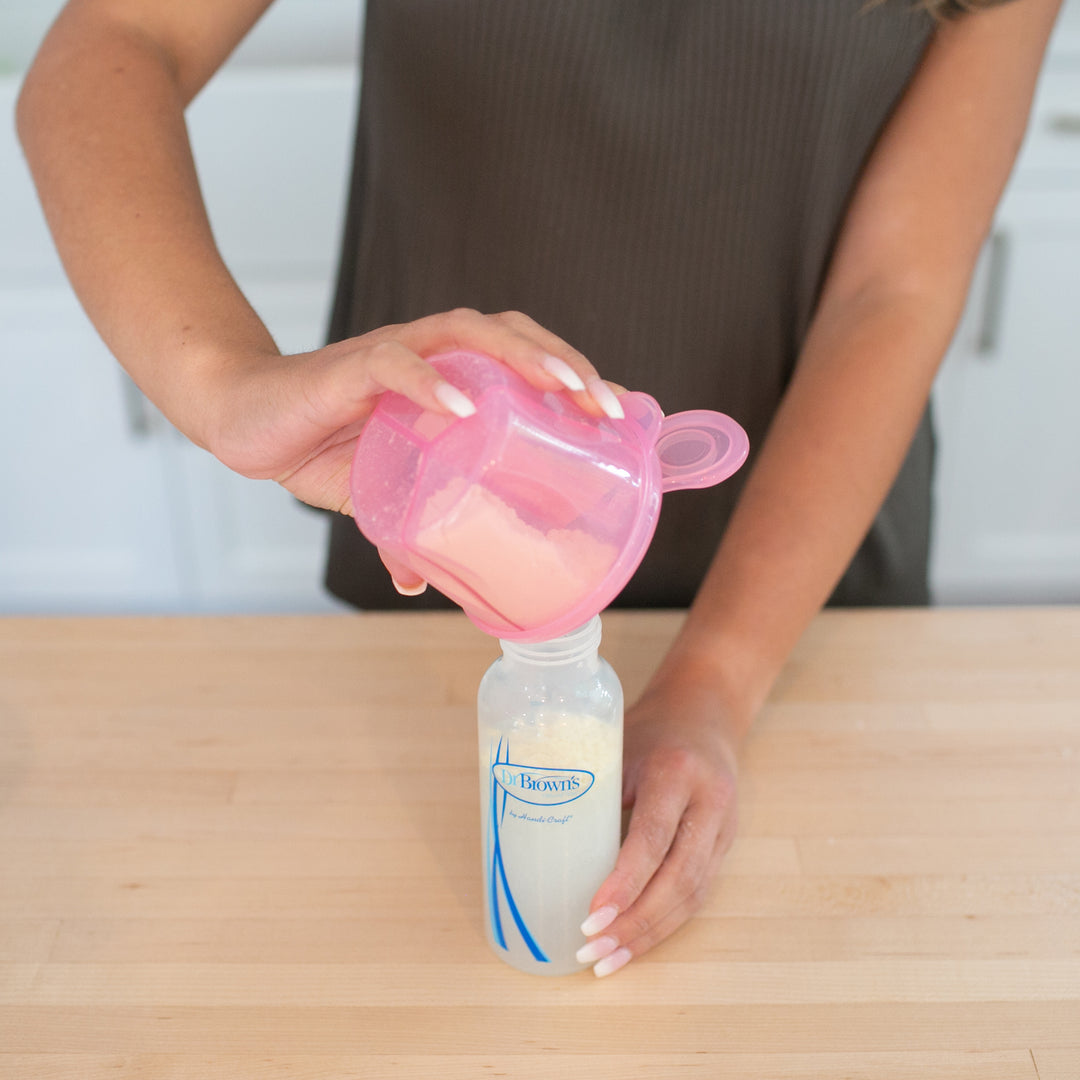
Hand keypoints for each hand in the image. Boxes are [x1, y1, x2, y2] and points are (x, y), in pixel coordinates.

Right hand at [206, 306, 622, 511]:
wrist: (246, 419)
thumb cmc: (319, 444)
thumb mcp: (378, 495)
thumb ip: (407, 528)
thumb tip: (425, 582)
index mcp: (450, 379)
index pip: (526, 363)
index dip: (578, 381)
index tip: (625, 418)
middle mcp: (432, 356)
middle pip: (514, 336)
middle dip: (567, 366)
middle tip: (607, 410)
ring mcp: (394, 356)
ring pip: (469, 334)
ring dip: (523, 358)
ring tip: (564, 391)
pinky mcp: (349, 370)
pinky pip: (395, 366)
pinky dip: (430, 384)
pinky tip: (462, 408)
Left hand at [576, 672, 740, 976]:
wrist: (705, 709)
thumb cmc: (649, 727)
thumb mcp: (616, 745)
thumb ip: (594, 791)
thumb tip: (544, 848)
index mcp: (677, 771)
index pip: (653, 837)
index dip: (625, 883)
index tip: (592, 918)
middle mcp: (709, 801)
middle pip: (679, 877)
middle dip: (635, 922)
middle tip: (592, 952)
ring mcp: (724, 826)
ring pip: (694, 894)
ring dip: (650, 933)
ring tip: (608, 961)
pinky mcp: (726, 844)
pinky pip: (699, 892)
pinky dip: (666, 923)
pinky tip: (635, 942)